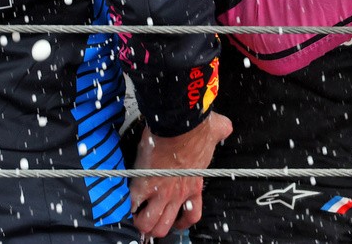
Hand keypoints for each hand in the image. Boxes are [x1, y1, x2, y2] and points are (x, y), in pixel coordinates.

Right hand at [130, 112, 232, 237]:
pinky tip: (127, 202)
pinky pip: (133, 205)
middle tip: (151, 221)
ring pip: (149, 223)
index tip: (177, 221)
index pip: (192, 214)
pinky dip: (128, 206)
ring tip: (136, 215)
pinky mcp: (144, 185)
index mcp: (194, 183)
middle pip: (166, 225)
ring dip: (141, 221)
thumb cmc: (197, 128)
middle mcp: (179, 193)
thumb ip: (220, 132)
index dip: (182, 222)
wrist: (181, 124)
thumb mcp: (215, 134)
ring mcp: (161, 192)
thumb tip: (224, 126)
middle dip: (157, 226)